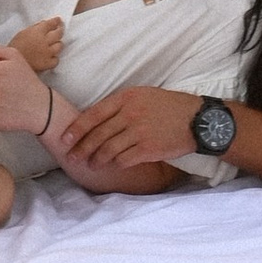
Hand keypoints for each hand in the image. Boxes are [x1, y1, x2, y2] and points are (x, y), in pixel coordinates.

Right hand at [7, 16, 65, 74]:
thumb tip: (44, 24)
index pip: (51, 23)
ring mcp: (47, 53)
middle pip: (58, 33)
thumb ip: (35, 28)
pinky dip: (54, 58)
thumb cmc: (15, 46)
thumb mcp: (23, 32)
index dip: (56, 21)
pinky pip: (56, 60)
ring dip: (57, 44)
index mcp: (38, 31)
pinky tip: (52, 57)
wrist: (10, 63)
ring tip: (55, 43)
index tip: (58, 20)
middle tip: (60, 29)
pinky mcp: (47, 64)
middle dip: (60, 30)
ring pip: (59, 46)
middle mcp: (45, 41)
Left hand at [55, 81, 198, 168]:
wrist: (195, 119)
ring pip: (108, 149)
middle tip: (71, 156)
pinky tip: (110, 166)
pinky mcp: (148, 149)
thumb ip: (120, 105)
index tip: (65, 138)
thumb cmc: (167, 106)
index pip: (94, 114)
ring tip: (89, 164)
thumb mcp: (142, 95)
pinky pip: (124, 159)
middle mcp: (130, 114)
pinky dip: (115, 164)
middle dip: (81, 147)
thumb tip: (97, 119)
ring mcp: (139, 132)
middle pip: (98, 134)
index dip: (77, 128)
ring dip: (96, 159)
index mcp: (126, 98)